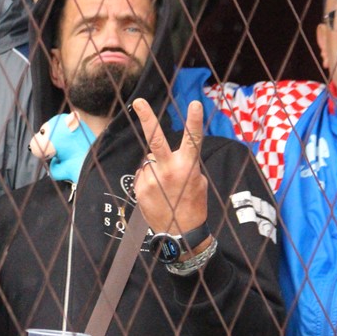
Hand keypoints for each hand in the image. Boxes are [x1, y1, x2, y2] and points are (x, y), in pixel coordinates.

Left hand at [132, 99, 208, 235]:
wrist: (180, 234)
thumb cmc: (192, 205)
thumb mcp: (198, 183)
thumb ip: (185, 165)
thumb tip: (170, 156)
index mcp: (188, 167)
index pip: (193, 140)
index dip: (194, 121)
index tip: (195, 103)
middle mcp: (169, 170)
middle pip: (156, 139)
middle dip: (147, 118)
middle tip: (138, 102)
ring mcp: (152, 179)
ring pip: (148, 161)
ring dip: (154, 168)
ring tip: (163, 187)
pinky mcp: (140, 188)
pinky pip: (142, 174)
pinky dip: (147, 179)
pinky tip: (156, 192)